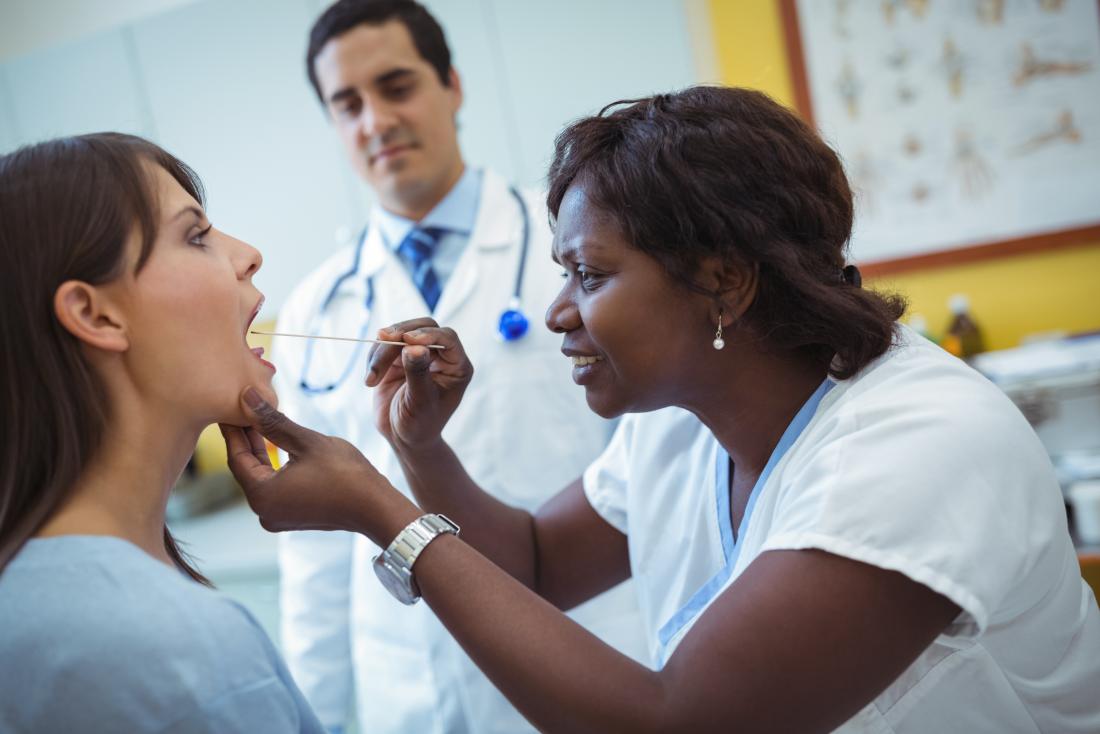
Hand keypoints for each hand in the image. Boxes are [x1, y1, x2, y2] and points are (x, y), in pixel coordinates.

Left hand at [219, 387, 418, 544]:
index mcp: (262, 496)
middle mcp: (263, 511)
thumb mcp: (306, 441)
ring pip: (260, 477)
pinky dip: (273, 465)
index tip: (228, 405)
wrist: (375, 507)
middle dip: (245, 438)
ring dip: (260, 450)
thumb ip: (272, 420)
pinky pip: (274, 486)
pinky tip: (276, 444)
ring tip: (257, 420)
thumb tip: (246, 397)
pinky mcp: (291, 516)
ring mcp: (277, 517)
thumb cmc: (345, 474)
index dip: (232, 428)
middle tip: (240, 408)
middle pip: (246, 468)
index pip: (236, 456)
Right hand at [364, 318, 473, 450]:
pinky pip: (383, 345)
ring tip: (371, 378)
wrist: (402, 438)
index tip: (408, 340)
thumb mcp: (420, 402)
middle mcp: (439, 357)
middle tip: (383, 339)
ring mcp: (417, 355)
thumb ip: (417, 374)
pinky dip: (373, 357)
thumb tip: (414, 347)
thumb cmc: (420, 425)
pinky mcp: (396, 359)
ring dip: (382, 350)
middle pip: (423, 327)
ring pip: (399, 334)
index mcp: (456, 366)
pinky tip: (370, 380)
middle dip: (401, 333)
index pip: (447, 338)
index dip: (428, 334)